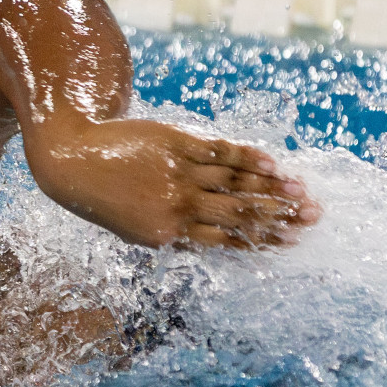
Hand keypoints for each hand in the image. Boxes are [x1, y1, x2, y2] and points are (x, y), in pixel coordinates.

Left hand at [27, 118, 320, 249]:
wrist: (71, 160)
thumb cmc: (104, 198)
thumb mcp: (134, 229)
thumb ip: (174, 235)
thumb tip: (210, 242)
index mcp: (168, 234)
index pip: (227, 238)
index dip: (263, 239)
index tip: (292, 240)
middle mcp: (177, 205)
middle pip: (240, 212)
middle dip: (280, 215)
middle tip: (314, 216)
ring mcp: (178, 173)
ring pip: (235, 183)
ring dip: (273, 187)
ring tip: (303, 191)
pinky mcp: (175, 144)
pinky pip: (218, 152)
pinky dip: (247, 158)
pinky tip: (272, 162)